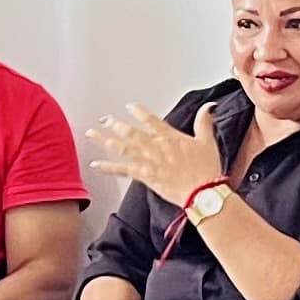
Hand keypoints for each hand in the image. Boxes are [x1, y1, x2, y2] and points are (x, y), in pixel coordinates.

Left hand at [91, 101, 226, 208]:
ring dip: (105, 140)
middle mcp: (156, 147)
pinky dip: (108, 167)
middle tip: (104, 119)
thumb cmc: (206, 170)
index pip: (151, 120)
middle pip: (130, 132)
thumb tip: (208, 107)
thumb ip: (204, 123)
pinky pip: (122, 170)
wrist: (202, 192)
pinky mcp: (145, 176)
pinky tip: (96, 164)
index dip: (138, 112)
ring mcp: (148, 161)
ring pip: (122, 147)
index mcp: (170, 137)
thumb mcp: (207, 142)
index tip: (129, 107)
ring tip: (92, 134)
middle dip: (115, 124)